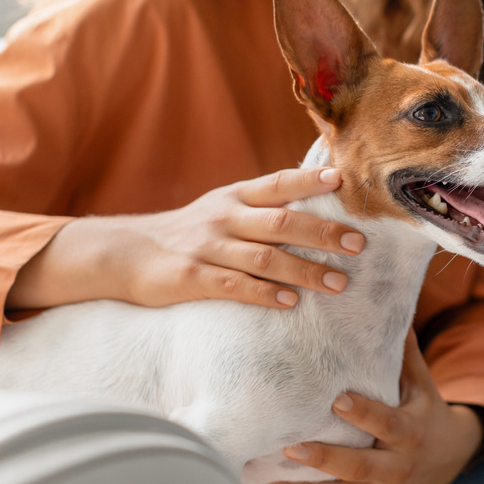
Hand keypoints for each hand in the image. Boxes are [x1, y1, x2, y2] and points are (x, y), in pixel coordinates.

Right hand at [9, 167, 364, 310]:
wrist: (124, 253)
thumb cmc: (191, 232)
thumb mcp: (224, 208)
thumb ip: (265, 206)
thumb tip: (322, 204)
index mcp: (236, 196)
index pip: (279, 183)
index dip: (310, 180)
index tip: (342, 181)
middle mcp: (225, 217)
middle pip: (281, 221)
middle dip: (322, 233)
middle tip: (358, 244)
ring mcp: (208, 247)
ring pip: (264, 257)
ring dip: (304, 270)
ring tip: (338, 283)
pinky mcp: (191, 278)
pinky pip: (234, 286)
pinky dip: (264, 294)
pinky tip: (289, 303)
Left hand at [267, 330, 483, 483]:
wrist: (450, 455)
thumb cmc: (424, 408)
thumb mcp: (420, 382)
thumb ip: (402, 351)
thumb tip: (387, 304)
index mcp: (413, 429)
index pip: (386, 421)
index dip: (364, 413)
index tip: (336, 400)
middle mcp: (403, 465)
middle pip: (362, 466)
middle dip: (327, 459)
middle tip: (292, 448)